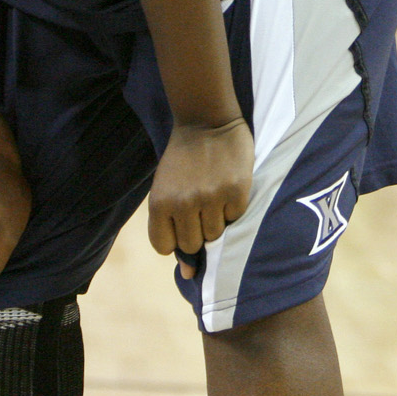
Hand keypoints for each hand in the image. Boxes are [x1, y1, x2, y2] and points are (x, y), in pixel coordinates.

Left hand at [149, 118, 253, 278]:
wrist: (206, 120)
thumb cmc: (182, 159)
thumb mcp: (165, 189)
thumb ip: (170, 228)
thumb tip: (188, 275)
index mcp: (160, 204)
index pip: (165, 247)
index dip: (175, 237)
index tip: (180, 221)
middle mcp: (184, 204)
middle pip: (193, 245)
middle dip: (196, 231)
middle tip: (199, 205)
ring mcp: (212, 197)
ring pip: (216, 234)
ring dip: (216, 218)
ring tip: (213, 193)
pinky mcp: (236, 190)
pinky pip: (236, 216)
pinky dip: (233, 206)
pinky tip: (227, 186)